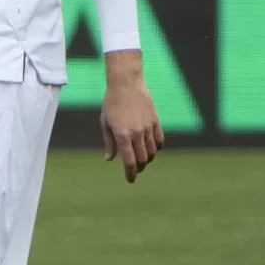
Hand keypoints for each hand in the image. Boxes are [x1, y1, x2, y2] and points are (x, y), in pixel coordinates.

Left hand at [99, 55, 162, 182]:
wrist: (126, 84)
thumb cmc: (111, 103)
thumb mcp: (105, 123)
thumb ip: (109, 143)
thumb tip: (109, 159)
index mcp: (122, 135)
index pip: (129, 161)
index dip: (130, 173)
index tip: (130, 180)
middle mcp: (137, 133)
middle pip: (142, 159)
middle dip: (139, 167)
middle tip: (134, 170)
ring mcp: (148, 127)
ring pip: (152, 151)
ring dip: (147, 159)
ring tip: (142, 160)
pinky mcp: (156, 121)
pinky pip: (160, 140)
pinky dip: (157, 148)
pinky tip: (152, 149)